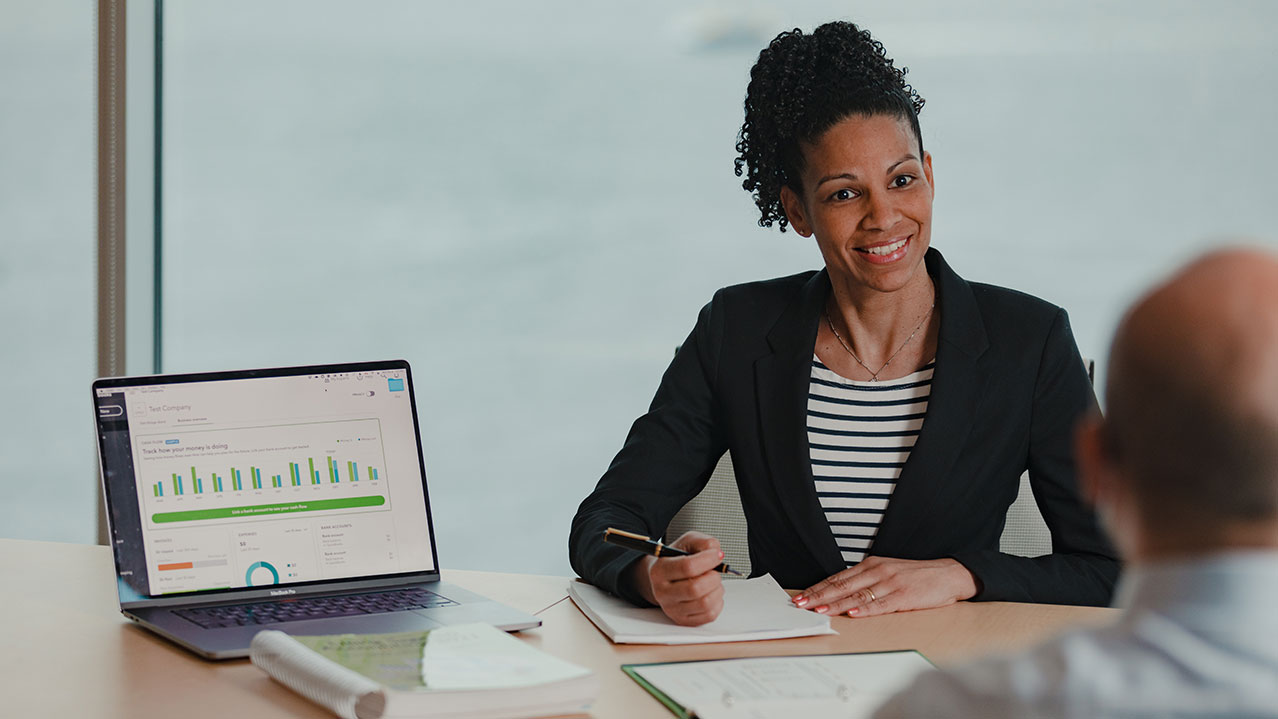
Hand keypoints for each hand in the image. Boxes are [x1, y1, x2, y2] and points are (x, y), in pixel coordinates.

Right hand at [628, 531, 724, 626]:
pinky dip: (717, 602)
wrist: (666, 577)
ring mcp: (672, 609)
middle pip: (695, 589)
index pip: (687, 567)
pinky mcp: (683, 620)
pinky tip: (711, 593)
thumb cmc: (678, 559)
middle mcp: (662, 592)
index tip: (717, 555)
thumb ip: (703, 543)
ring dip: (717, 590)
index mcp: (660, 570)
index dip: (708, 560)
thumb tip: (716, 553)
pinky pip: (709, 615)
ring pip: (704, 603)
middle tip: (715, 571)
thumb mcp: (688, 542)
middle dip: (713, 577)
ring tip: (713, 582)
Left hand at [791, 556, 977, 616]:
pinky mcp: (904, 596)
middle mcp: (877, 572)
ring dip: (836, 604)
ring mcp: (890, 583)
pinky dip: (865, 609)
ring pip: (857, 595)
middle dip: (819, 596)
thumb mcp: (887, 572)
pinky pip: (881, 604)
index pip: (838, 578)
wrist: (949, 574)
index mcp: (871, 565)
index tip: (801, 596)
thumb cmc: (917, 576)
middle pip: (842, 585)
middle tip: (800, 604)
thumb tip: (842, 593)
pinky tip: (852, 613)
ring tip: (819, 610)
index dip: (818, 588)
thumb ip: (866, 581)